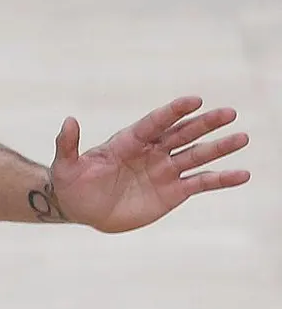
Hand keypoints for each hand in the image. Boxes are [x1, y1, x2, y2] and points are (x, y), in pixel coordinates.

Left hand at [48, 96, 250, 231]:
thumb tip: (69, 121)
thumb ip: (68, 145)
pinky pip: (201, 183)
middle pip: (182, 134)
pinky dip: (221, 179)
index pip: (154, 123)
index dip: (173, 112)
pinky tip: (243, 174)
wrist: (82, 209)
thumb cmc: (72, 184)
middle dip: (205, 123)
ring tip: (242, 137)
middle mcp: (152, 152)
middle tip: (229, 112)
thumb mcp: (66, 166)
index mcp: (128, 141)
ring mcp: (164, 170)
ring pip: (197, 155)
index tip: (194, 100)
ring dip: (219, 147)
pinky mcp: (173, 191)